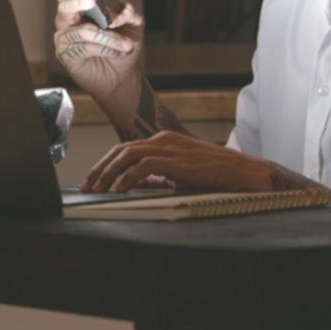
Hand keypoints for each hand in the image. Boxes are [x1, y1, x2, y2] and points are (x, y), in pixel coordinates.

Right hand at [44, 0, 142, 118]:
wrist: (123, 78)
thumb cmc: (123, 47)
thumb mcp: (133, 24)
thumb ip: (127, 11)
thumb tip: (115, 12)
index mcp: (79, 7)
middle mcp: (68, 20)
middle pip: (65, 5)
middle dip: (78, 1)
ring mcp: (65, 39)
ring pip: (83, 29)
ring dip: (108, 36)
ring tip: (125, 44)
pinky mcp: (67, 55)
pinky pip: (85, 46)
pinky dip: (106, 47)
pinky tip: (118, 51)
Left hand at [82, 131, 280, 192]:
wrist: (242, 172)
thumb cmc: (213, 175)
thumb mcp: (179, 174)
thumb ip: (157, 176)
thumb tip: (132, 185)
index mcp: (163, 140)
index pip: (125, 149)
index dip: (106, 164)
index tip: (94, 179)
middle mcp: (163, 140)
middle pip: (121, 150)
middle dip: (101, 168)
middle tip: (88, 186)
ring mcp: (170, 147)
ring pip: (128, 155)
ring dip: (109, 173)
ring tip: (98, 189)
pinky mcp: (177, 160)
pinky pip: (144, 166)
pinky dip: (128, 177)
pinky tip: (119, 189)